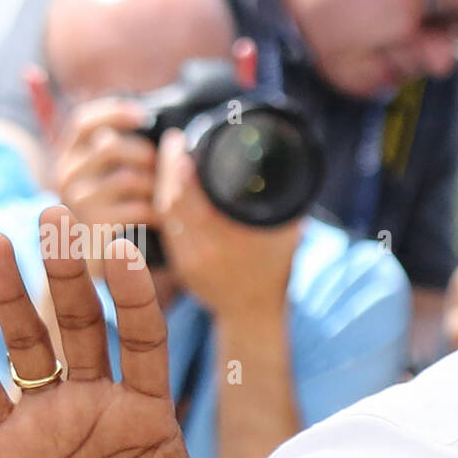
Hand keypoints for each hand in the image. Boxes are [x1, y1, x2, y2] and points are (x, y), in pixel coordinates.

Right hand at [0, 205, 231, 457]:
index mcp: (147, 407)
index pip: (142, 336)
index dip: (132, 295)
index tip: (119, 251)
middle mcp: (97, 398)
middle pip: (81, 323)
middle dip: (67, 272)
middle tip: (54, 217)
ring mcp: (50, 415)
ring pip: (28, 343)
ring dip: (9, 295)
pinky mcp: (8, 443)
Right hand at [50, 99, 157, 231]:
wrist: (98, 263)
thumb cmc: (113, 214)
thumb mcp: (109, 177)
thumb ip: (119, 149)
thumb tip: (151, 119)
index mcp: (70, 156)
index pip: (83, 121)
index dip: (114, 112)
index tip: (143, 115)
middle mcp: (66, 175)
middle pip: (110, 146)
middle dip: (145, 154)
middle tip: (162, 169)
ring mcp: (78, 202)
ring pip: (128, 178)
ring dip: (156, 186)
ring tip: (166, 197)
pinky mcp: (95, 227)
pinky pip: (137, 209)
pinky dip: (158, 212)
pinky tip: (164, 219)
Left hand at [153, 129, 301, 320]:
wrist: (255, 315)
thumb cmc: (275, 273)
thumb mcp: (288, 237)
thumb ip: (289, 206)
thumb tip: (295, 170)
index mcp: (226, 243)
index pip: (190, 198)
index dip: (179, 168)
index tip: (180, 143)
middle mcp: (202, 252)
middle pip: (171, 202)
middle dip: (167, 168)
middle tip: (172, 141)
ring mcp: (187, 261)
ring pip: (164, 214)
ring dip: (162, 183)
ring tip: (169, 157)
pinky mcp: (179, 264)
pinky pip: (166, 227)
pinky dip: (165, 202)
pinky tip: (167, 185)